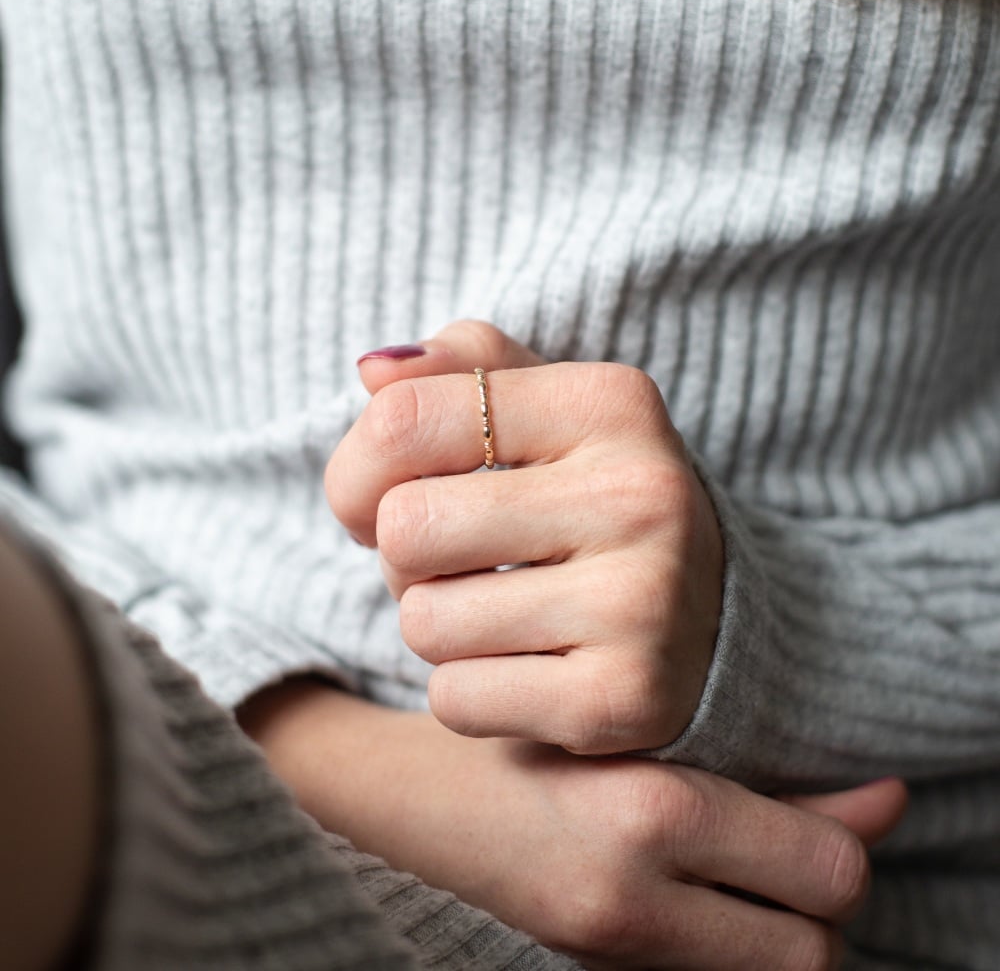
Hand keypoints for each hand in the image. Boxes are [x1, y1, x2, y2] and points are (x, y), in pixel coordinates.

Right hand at [241, 681, 908, 970]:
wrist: (401, 795)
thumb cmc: (517, 728)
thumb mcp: (636, 726)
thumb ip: (764, 774)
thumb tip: (892, 800)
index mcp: (646, 813)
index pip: (826, 871)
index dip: (849, 839)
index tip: (855, 801)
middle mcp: (632, 898)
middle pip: (815, 948)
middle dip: (822, 900)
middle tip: (798, 841)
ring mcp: (608, 946)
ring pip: (774, 969)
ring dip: (782, 924)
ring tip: (753, 861)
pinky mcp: (591, 963)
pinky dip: (730, 935)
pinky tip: (703, 878)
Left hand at [326, 320, 723, 752]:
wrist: (711, 621)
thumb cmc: (594, 503)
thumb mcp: (550, 411)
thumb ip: (463, 367)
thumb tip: (372, 372)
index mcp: (609, 403)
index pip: (402, 421)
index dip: (357, 472)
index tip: (383, 499)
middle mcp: (638, 494)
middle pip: (404, 528)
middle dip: (403, 557)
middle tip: (456, 564)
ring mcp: (640, 602)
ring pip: (424, 623)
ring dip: (438, 628)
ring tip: (501, 614)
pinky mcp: (625, 697)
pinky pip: (457, 700)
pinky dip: (469, 692)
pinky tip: (528, 670)